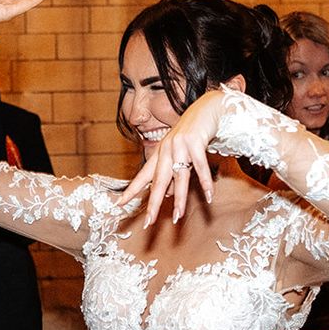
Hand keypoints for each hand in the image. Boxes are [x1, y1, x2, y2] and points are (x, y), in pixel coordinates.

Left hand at [117, 90, 223, 227]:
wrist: (207, 107)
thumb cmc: (191, 133)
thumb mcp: (179, 154)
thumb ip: (172, 174)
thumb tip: (167, 195)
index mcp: (159, 154)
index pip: (143, 176)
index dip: (131, 191)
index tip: (119, 204)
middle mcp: (166, 150)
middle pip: (158, 181)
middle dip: (154, 203)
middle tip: (149, 222)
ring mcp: (180, 145)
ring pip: (179, 177)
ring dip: (180, 198)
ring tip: (178, 217)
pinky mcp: (195, 142)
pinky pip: (200, 167)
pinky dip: (205, 182)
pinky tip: (209, 196)